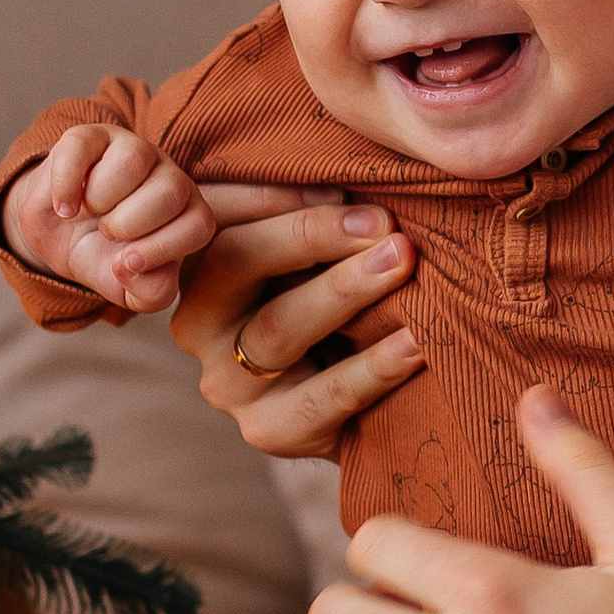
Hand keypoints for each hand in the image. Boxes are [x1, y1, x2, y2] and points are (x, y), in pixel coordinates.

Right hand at [4, 125, 215, 314]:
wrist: (57, 234)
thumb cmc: (103, 256)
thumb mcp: (128, 289)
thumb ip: (149, 293)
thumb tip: (135, 269)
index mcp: (187, 212)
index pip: (199, 224)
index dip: (161, 249)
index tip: (125, 264)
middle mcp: (168, 175)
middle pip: (170, 191)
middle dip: (130, 225)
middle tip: (108, 233)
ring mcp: (132, 149)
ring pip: (132, 161)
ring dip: (102, 200)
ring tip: (89, 212)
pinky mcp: (91, 135)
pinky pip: (82, 147)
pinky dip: (67, 184)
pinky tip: (64, 206)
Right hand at [172, 196, 425, 460]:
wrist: (359, 412)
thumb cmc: (336, 308)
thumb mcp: (313, 257)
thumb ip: (312, 215)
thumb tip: (348, 183)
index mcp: (199, 268)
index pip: (215, 216)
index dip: (271, 194)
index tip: (341, 186)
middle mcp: (198, 324)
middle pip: (234, 262)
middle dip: (310, 235)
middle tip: (382, 223)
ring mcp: (227, 382)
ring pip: (278, 328)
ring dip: (345, 290)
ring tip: (402, 261)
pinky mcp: (269, 430)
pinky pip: (322, 397)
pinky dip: (373, 367)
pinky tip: (416, 342)